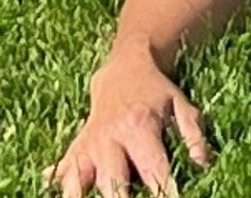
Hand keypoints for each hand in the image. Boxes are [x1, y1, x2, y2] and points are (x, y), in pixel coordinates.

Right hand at [51, 57, 210, 195]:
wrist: (124, 66)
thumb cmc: (156, 90)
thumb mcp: (179, 103)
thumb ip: (193, 132)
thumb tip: (202, 162)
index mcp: (140, 127)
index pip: (153, 167)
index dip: (162, 190)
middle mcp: (112, 137)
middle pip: (112, 180)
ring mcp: (91, 142)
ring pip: (81, 177)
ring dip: (79, 192)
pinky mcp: (78, 145)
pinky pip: (64, 167)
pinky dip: (58, 179)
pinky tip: (47, 181)